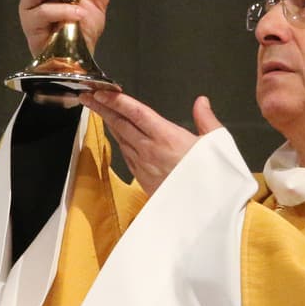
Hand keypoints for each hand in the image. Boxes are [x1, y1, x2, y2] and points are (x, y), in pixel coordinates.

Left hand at [85, 91, 222, 193]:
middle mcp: (150, 150)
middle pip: (120, 124)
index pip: (134, 113)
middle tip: (88, 96)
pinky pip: (127, 155)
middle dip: (102, 109)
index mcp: (167, 137)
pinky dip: (120, 141)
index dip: (115, 101)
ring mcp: (144, 166)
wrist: (205, 212)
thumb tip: (201, 102)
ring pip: (121, 139)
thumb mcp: (216, 143)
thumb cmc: (211, 179)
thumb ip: (206, 119)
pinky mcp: (143, 179)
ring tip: (99, 111)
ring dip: (109, 124)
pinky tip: (118, 137)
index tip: (100, 93)